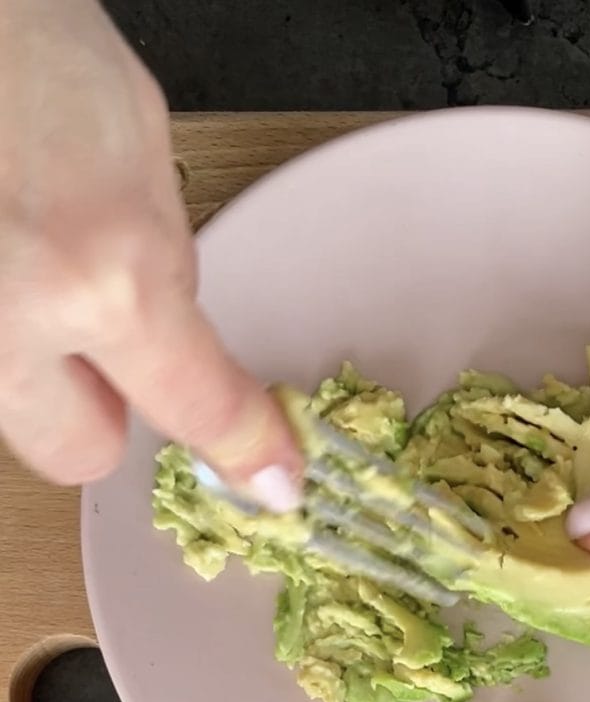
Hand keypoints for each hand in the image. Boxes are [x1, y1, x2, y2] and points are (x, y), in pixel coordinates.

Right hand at [0, 0, 300, 508]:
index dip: (245, 449)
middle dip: (106, 416)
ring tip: (38, 277)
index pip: (199, 409)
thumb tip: (177, 340)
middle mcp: (7, 318)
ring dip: (39, 373)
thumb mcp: (142, 159)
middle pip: (77, 454)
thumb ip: (163, 268)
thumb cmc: (25, 45)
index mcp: (99, 273)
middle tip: (114, 353)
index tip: (269, 474)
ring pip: (12, 411)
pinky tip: (4, 256)